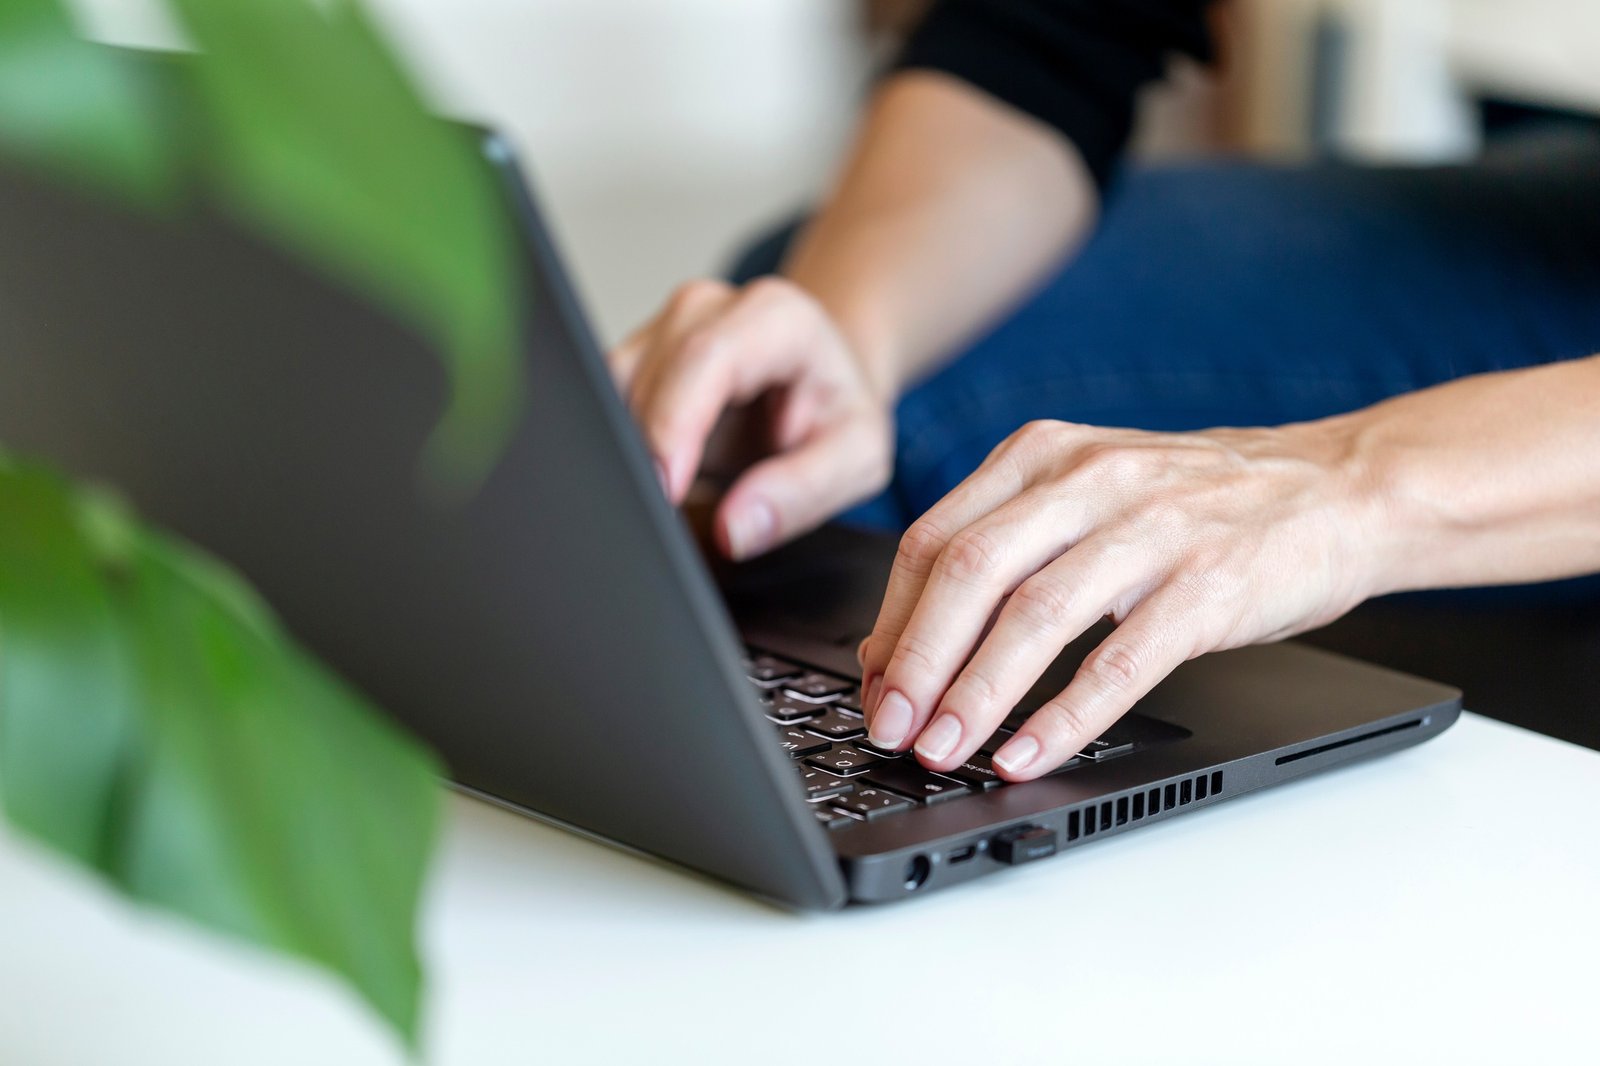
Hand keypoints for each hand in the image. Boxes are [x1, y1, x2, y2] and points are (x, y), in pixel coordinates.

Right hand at [608, 277, 893, 558]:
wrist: (820, 388)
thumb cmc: (837, 416)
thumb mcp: (856, 460)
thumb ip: (803, 492)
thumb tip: (735, 528)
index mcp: (775, 317)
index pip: (705, 357)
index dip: (675, 424)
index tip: (665, 490)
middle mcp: (709, 309)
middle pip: (648, 373)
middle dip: (644, 452)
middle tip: (660, 518)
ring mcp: (664, 328)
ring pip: (610, 387)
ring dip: (625, 451)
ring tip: (662, 502)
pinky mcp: (636, 357)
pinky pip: (601, 400)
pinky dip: (614, 447)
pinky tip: (641, 482)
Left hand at [856, 418, 1382, 779]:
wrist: (1338, 487)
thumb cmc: (1200, 502)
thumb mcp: (1089, 492)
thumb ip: (1006, 547)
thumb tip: (910, 643)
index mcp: (1042, 455)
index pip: (934, 540)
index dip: (892, 622)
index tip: (872, 686)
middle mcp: (1087, 480)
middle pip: (968, 573)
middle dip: (917, 662)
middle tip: (889, 728)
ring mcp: (1150, 529)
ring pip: (1034, 616)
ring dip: (976, 693)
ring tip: (942, 750)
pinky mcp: (1207, 585)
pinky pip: (1119, 662)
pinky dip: (1064, 717)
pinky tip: (1028, 754)